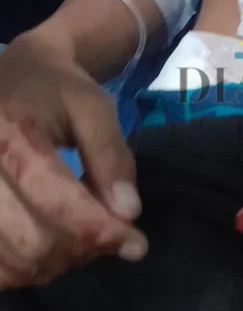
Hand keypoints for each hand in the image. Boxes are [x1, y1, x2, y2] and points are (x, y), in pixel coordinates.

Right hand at [0, 30, 146, 287]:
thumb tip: (127, 212)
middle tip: (111, 237)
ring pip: (12, 258)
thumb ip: (111, 157)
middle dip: (82, 247)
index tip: (135, 244)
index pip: (54, 200)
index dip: (99, 230)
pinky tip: (53, 246)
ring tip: (85, 238)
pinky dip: (28, 266)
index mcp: (10, 134)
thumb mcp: (95, 108)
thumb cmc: (59, 90)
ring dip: (58, 261)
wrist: (18, 72)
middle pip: (31, 239)